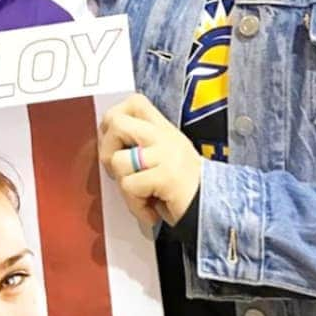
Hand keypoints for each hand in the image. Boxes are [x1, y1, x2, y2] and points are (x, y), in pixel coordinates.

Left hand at [98, 93, 200, 229]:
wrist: (209, 213)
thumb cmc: (181, 191)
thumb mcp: (163, 158)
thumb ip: (141, 145)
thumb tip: (107, 140)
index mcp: (164, 129)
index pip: (135, 102)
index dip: (113, 118)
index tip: (114, 143)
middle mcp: (165, 136)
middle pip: (116, 122)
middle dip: (106, 151)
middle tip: (118, 172)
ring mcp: (167, 154)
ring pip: (118, 161)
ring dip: (124, 186)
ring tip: (142, 195)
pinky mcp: (167, 176)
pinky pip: (129, 186)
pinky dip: (135, 205)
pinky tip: (150, 209)